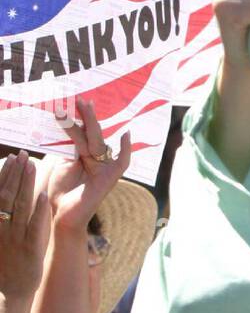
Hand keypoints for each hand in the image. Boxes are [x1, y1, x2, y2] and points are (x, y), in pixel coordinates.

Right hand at [0, 151, 50, 301]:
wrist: (8, 295)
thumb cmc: (5, 264)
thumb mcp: (1, 237)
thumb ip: (4, 215)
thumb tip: (9, 192)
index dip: (4, 174)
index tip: (11, 157)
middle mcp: (0, 229)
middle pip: (6, 196)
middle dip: (14, 173)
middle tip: (23, 154)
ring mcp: (13, 240)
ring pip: (18, 208)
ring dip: (26, 185)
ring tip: (33, 166)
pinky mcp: (29, 251)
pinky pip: (33, 228)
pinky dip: (38, 211)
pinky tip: (44, 196)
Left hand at [43, 97, 130, 233]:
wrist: (62, 213)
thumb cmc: (60, 190)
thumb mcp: (61, 162)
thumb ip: (69, 146)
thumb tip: (71, 125)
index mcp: (84, 154)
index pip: (82, 133)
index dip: (77, 118)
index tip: (71, 102)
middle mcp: (96, 158)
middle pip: (92, 134)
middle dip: (86, 116)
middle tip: (81, 99)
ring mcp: (104, 168)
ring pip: (99, 142)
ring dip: (93, 123)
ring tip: (85, 107)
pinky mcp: (110, 178)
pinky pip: (122, 163)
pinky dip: (126, 150)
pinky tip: (126, 135)